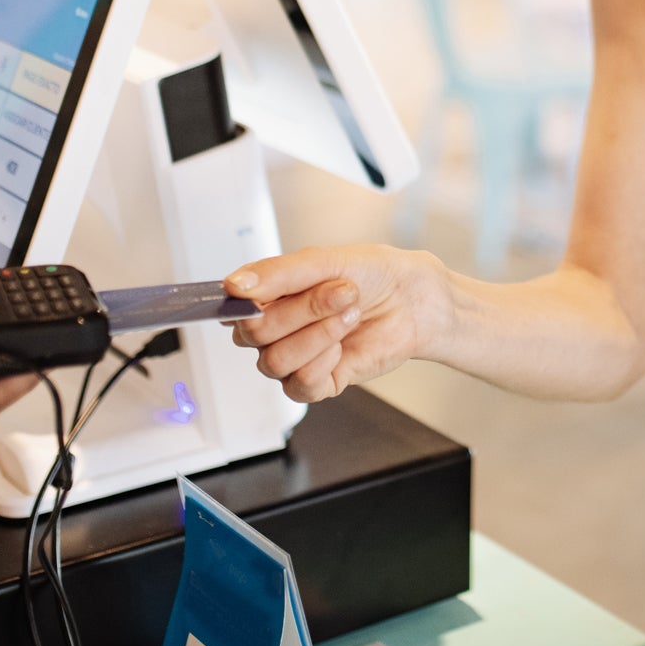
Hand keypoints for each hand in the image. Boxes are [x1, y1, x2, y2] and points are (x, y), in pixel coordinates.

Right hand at [226, 245, 449, 402]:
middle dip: (303, 309)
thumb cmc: (371, 274)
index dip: (241, 304)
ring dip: (319, 332)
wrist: (413, 299)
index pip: (231, 307)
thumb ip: (276, 274)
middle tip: (340, 291)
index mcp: (266, 297)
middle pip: (255, 333)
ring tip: (349, 312)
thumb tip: (234, 286)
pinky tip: (343, 344)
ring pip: (275, 361)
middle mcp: (272, 331)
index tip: (254, 294)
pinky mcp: (314, 384)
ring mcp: (291, 359)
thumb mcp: (323, 261)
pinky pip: (300, 384)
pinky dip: (325, 360)